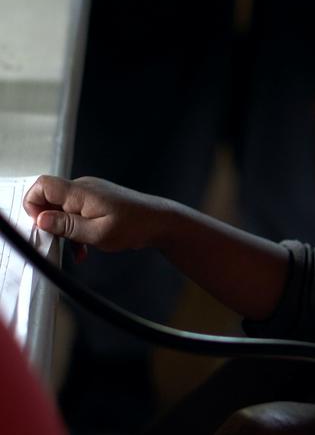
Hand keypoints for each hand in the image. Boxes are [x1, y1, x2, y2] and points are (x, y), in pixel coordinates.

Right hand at [22, 175, 170, 258]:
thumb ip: (67, 226)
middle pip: (50, 199)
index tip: (41, 225)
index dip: (33, 204)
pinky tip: (84, 247)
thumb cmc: (135, 225)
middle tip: (59, 241)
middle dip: (49, 223)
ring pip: (63, 210)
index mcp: (81, 192)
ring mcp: (91, 194)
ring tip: (77, 249)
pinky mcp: (97, 202)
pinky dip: (76, 230)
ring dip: (64, 230)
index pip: (42, 185)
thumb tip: (40, 220)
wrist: (161, 222)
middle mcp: (84, 188)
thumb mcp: (98, 233)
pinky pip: (76, 213)